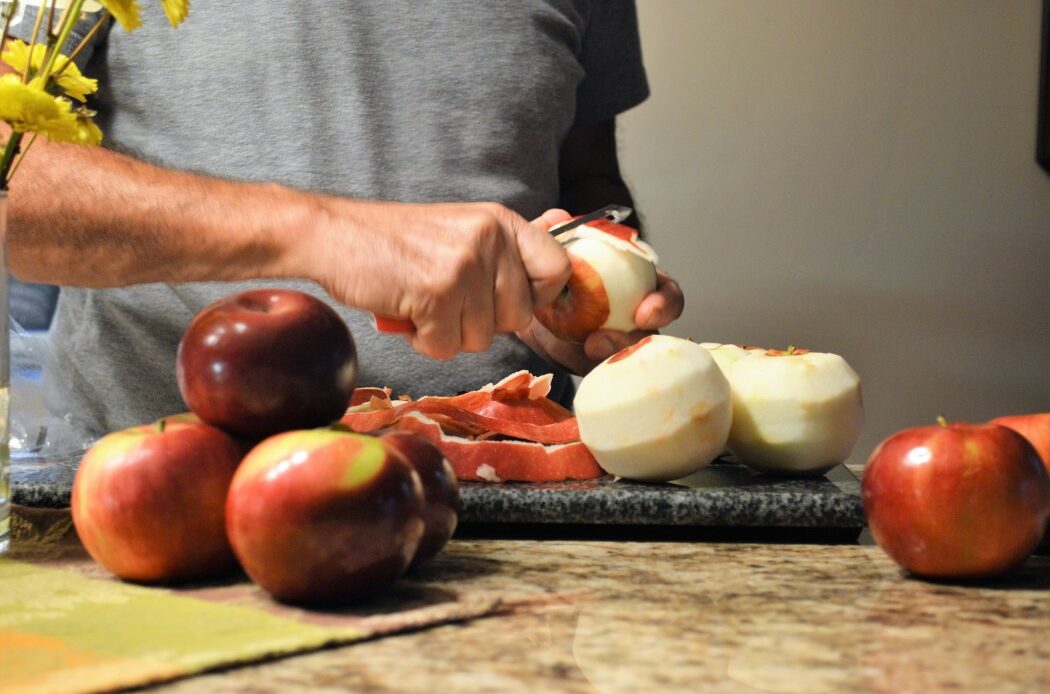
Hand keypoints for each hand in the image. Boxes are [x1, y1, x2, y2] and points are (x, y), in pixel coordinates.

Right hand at [308, 199, 571, 359]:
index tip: (506, 300)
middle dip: (482, 323)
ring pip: (481, 339)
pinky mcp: (437, 294)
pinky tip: (406, 312)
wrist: (333, 235)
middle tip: (447, 301)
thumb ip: (503, 250)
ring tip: (421, 302)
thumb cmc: (394, 243)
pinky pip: (445, 348)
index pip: (558, 268)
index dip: (538, 297)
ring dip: (447, 333)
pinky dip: (422, 341)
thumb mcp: (459, 231)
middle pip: (519, 317)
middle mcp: (489, 239)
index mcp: (500, 222)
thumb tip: (558, 248)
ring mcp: (464, 266)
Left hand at [516, 209, 684, 374]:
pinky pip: (603, 367)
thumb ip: (552, 231)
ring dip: (615, 350)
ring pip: (630, 350)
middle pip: (653, 330)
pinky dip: (594, 363)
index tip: (647, 311)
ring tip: (592, 345)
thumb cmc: (549, 273)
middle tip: (614, 335)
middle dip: (640, 336)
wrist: (525, 306)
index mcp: (636, 283)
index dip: (664, 304)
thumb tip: (558, 218)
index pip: (666, 294)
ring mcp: (616, 339)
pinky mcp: (596, 360)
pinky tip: (581, 353)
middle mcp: (633, 313)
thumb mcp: (548, 249)